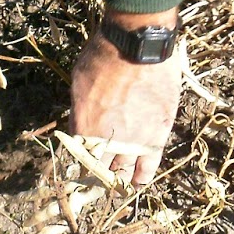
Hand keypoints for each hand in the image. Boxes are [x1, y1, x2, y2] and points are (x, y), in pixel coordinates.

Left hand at [69, 9, 182, 186]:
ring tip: (115, 187)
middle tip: (93, 182)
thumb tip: (78, 127)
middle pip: (99, 169)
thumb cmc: (104, 56)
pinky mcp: (159, 133)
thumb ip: (78, 111)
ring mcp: (136, 139)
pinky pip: (150, 163)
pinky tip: (138, 184)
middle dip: (94, 177)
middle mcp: (109, 140)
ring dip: (118, 181)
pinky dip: (143, 176)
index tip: (75, 172)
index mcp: (85, 129)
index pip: (77, 159)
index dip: (75, 167)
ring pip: (124, 170)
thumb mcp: (78, 82)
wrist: (139, 45)